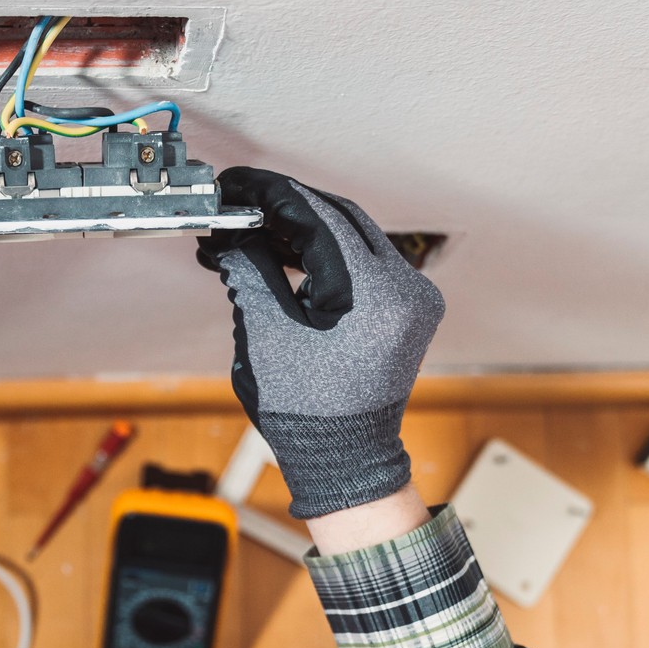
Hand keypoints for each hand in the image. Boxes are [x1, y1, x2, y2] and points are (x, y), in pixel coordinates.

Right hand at [197, 168, 443, 518]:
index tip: (236, 186)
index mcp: (375, 294)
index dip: (269, 194)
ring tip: (250, 234)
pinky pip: (363, 262)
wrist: (346, 461)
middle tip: (238, 206)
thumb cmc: (307, 415)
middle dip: (284, 209)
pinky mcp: (408, 308)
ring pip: (351, 235)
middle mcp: (407, 288)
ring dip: (301, 231)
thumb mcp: (265, 335)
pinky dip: (323, 255)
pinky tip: (284, 255)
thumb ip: (250, 271)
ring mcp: (413, 297)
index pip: (317, 216)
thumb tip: (234, 233)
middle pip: (338, 217)